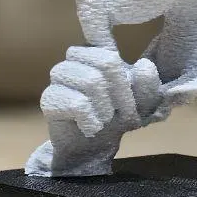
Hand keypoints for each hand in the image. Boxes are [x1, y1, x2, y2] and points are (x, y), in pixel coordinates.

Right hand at [40, 46, 161, 136]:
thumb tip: (144, 66)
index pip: (108, 50)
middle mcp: (75, 59)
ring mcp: (59, 77)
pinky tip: (90, 127)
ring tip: (103, 119)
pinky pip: (77, 103)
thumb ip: (147, 85)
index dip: (122, 77)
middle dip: (120, 95)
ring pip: (91, 80)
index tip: (127, 100)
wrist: (93, 146)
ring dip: (105, 108)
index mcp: (97, 52)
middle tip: (118, 113)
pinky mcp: (49, 98)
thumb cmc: (116, 116)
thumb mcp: (141, 103)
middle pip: (105, 64)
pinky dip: (91, 120)